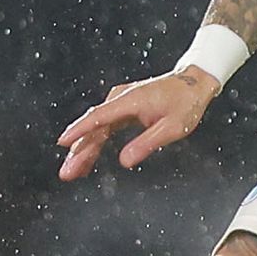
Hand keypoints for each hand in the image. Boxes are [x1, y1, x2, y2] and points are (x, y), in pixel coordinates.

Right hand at [56, 69, 218, 181]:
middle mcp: (121, 99)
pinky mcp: (124, 107)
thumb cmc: (185, 103)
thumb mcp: (172, 128)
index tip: (62, 142)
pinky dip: (96, 142)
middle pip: (94, 126)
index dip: (79, 131)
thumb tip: (124, 162)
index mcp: (131, 101)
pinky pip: (105, 126)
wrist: (194, 83)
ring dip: (84, 149)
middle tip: (67, 173)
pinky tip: (88, 157)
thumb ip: (147, 143)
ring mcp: (121, 102)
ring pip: (97, 128)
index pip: (99, 117)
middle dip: (79, 150)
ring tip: (73, 172)